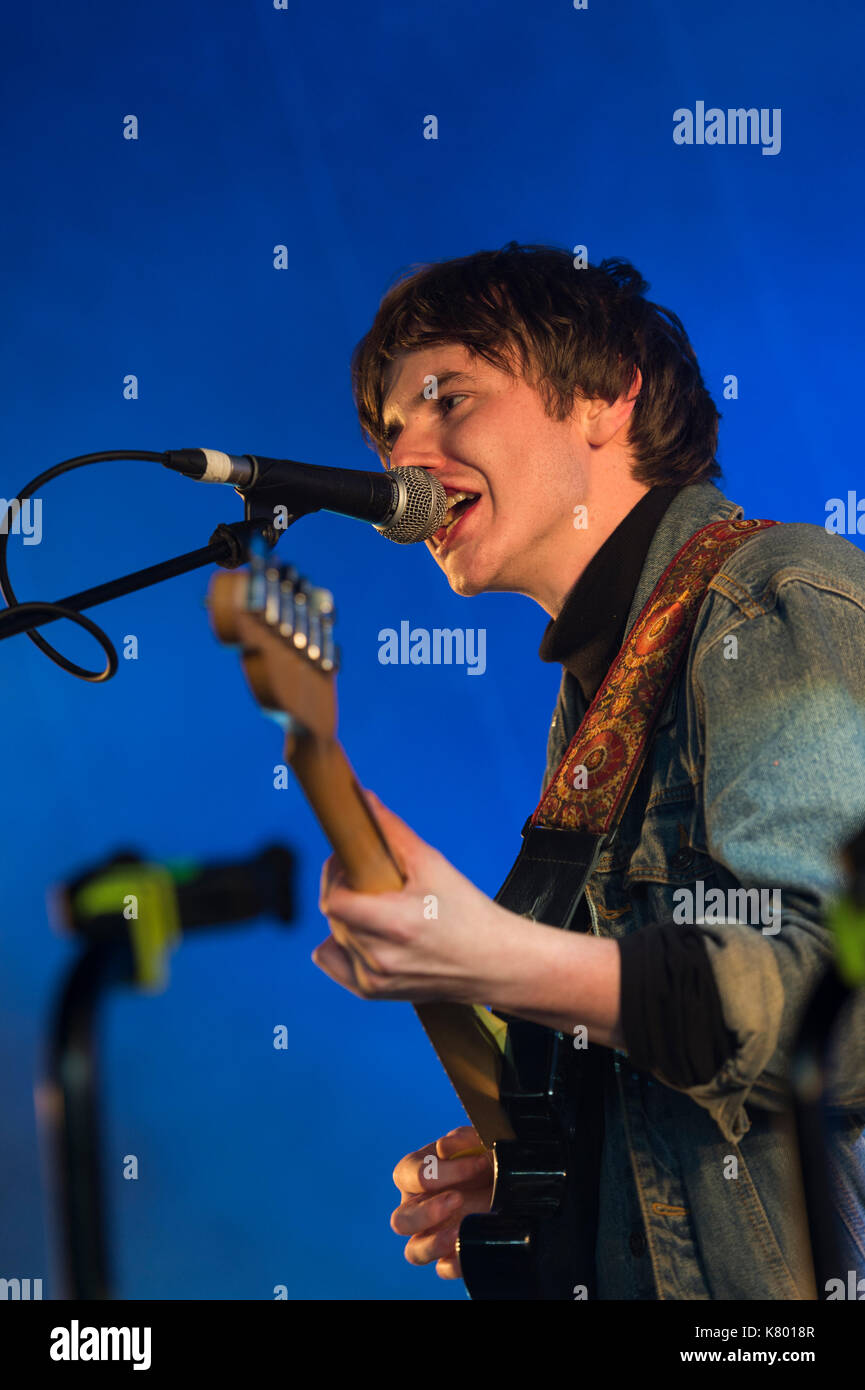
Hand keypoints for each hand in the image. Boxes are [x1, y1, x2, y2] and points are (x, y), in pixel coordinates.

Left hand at [313, 792, 505, 1003]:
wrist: (494, 964)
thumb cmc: (468, 913)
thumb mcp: (434, 865)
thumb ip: (393, 832)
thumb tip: (363, 799)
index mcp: (394, 925)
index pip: (333, 900)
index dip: (335, 875)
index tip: (352, 862)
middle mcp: (379, 958)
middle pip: (334, 914)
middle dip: (346, 889)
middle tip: (371, 878)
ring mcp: (373, 980)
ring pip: (335, 935)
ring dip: (347, 915)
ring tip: (378, 907)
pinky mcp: (372, 992)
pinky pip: (333, 962)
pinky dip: (340, 944)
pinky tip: (363, 933)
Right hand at [390, 1126, 494, 1279]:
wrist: (517, 1182)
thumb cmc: (488, 1157)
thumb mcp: (480, 1141)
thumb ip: (464, 1138)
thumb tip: (444, 1147)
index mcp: (418, 1173)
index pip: (409, 1174)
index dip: (438, 1171)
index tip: (477, 1163)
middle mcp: (419, 1206)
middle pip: (401, 1220)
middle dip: (427, 1211)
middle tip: (457, 1199)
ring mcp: (434, 1234)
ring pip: (414, 1251)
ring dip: (434, 1243)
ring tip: (460, 1232)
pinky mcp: (453, 1255)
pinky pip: (443, 1268)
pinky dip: (454, 1264)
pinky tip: (469, 1250)